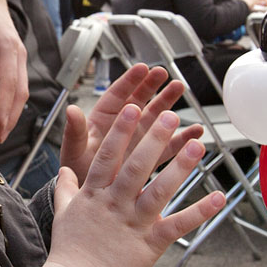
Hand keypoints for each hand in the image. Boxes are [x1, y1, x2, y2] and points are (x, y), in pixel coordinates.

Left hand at [0, 0, 28, 143]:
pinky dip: (10, 101)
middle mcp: (17, 53)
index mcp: (7, 48)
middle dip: (11, 117)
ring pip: (21, 90)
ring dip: (12, 112)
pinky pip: (17, 84)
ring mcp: (19, 56)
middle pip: (20, 92)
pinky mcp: (16, 59)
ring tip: (0, 129)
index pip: (9, 83)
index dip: (5, 107)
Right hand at [41, 105, 224, 266]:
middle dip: (153, 140)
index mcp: (94, 194)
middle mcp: (115, 205)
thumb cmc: (71, 250)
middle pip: (135, 167)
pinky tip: (219, 197)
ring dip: (180, 168)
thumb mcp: (63, 213)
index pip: (107, 156)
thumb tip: (64, 171)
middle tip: (170, 116)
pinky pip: (178, 225)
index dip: (121, 131)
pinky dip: (200, 212)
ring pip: (159, 191)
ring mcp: (134, 224)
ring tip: (197, 146)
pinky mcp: (151, 243)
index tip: (132, 107)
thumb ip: (66, 189)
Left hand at [60, 63, 203, 184]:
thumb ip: (75, 131)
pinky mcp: (151, 157)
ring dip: (168, 103)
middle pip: (140, 99)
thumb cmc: (77, 170)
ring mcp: (138, 140)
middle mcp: (123, 126)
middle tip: (163, 73)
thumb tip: (70, 110)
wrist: (89, 199)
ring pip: (156, 117)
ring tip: (180, 88)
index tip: (142, 68)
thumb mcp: (74, 150)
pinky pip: (169, 145)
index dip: (130, 81)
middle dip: (151, 85)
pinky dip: (183, 138)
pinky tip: (195, 131)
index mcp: (103, 119)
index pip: (117, 94)